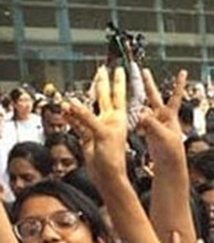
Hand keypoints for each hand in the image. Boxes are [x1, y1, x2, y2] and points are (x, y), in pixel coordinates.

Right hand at [64, 66, 127, 182]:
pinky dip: (70, 116)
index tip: (120, 68)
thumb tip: (71, 104)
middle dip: (101, 83)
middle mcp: (109, 120)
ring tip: (72, 94)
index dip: (118, 81)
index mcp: (118, 118)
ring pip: (86, 109)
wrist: (107, 175)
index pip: (118, 94)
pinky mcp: (87, 136)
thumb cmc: (113, 156)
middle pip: (103, 97)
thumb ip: (87, 118)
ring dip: (79, 102)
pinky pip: (77, 122)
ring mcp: (98, 127)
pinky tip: (64, 109)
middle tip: (101, 69)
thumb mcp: (101, 133)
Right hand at [138, 68, 187, 174]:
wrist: (169, 167)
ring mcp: (156, 124)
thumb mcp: (162, 135)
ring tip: (134, 105)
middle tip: (144, 71)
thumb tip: (141, 113)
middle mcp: (163, 118)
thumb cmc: (171, 153)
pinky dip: (136, 122)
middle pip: (155, 97)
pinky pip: (140, 122)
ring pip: (144, 110)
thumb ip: (151, 123)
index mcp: (170, 116)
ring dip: (138, 107)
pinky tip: (135, 126)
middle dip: (149, 84)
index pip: (175, 96)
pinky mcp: (150, 132)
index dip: (179, 84)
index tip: (183, 72)